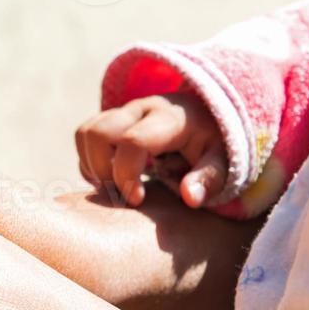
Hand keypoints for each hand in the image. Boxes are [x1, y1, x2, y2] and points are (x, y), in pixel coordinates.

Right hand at [75, 92, 226, 207]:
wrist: (209, 116)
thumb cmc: (215, 143)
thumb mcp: (224, 161)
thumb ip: (209, 178)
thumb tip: (189, 197)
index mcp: (169, 118)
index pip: (132, 142)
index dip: (126, 175)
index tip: (135, 200)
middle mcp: (140, 109)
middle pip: (97, 132)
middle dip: (101, 170)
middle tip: (121, 194)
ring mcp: (122, 112)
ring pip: (85, 133)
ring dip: (91, 165)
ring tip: (114, 186)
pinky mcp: (111, 119)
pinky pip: (84, 137)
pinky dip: (89, 161)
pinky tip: (111, 178)